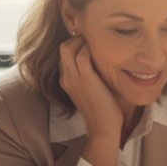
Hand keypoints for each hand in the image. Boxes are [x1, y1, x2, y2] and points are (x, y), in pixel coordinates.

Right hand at [59, 35, 121, 165]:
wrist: (103, 127)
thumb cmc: (103, 110)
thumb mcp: (93, 90)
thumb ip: (92, 76)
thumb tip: (103, 63)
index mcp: (66, 80)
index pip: (64, 54)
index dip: (75, 44)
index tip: (90, 41)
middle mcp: (66, 77)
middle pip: (63, 47)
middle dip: (76, 38)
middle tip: (93, 38)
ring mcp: (74, 78)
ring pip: (68, 48)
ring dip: (83, 41)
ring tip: (98, 42)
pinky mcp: (86, 79)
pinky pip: (82, 55)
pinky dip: (90, 49)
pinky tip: (103, 52)